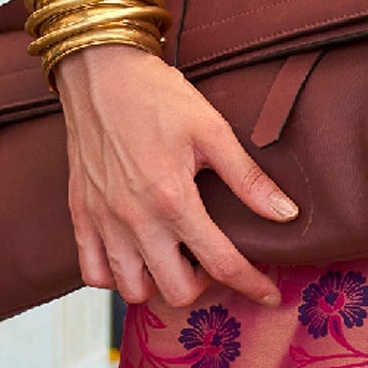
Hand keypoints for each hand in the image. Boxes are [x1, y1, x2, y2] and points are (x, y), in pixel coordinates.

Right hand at [58, 41, 295, 307]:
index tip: (268, 295)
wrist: (99, 71)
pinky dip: (116, 275)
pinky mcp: (80, 215)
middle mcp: (134, 219)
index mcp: (172, 198)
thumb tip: (287, 214)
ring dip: (159, 283)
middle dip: (204, 286)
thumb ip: (248, 179)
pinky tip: (137, 254)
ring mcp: (103, 221)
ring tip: (175, 257)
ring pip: (131, 290)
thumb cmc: (156, 96)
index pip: (221, 263)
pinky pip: (93, 271)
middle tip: (214, 260)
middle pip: (175, 291)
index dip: (251, 285)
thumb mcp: (212, 130)